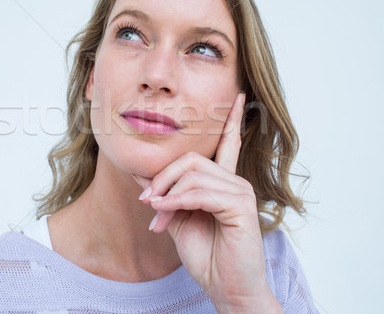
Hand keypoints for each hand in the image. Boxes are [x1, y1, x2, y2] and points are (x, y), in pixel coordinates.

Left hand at [133, 92, 281, 313]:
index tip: (238, 96)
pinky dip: (177, 201)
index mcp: (224, 182)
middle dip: (162, 177)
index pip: (229, 143)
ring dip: (166, 193)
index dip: (232, 120)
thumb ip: (165, 193)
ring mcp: (240, 191)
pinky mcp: (241, 205)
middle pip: (191, 158)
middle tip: (147, 202)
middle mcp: (234, 181)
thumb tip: (142, 172)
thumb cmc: (206, 255)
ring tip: (157, 215)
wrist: (226, 287)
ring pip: (193, 172)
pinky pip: (200, 191)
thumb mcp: (178, 218)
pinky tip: (166, 213)